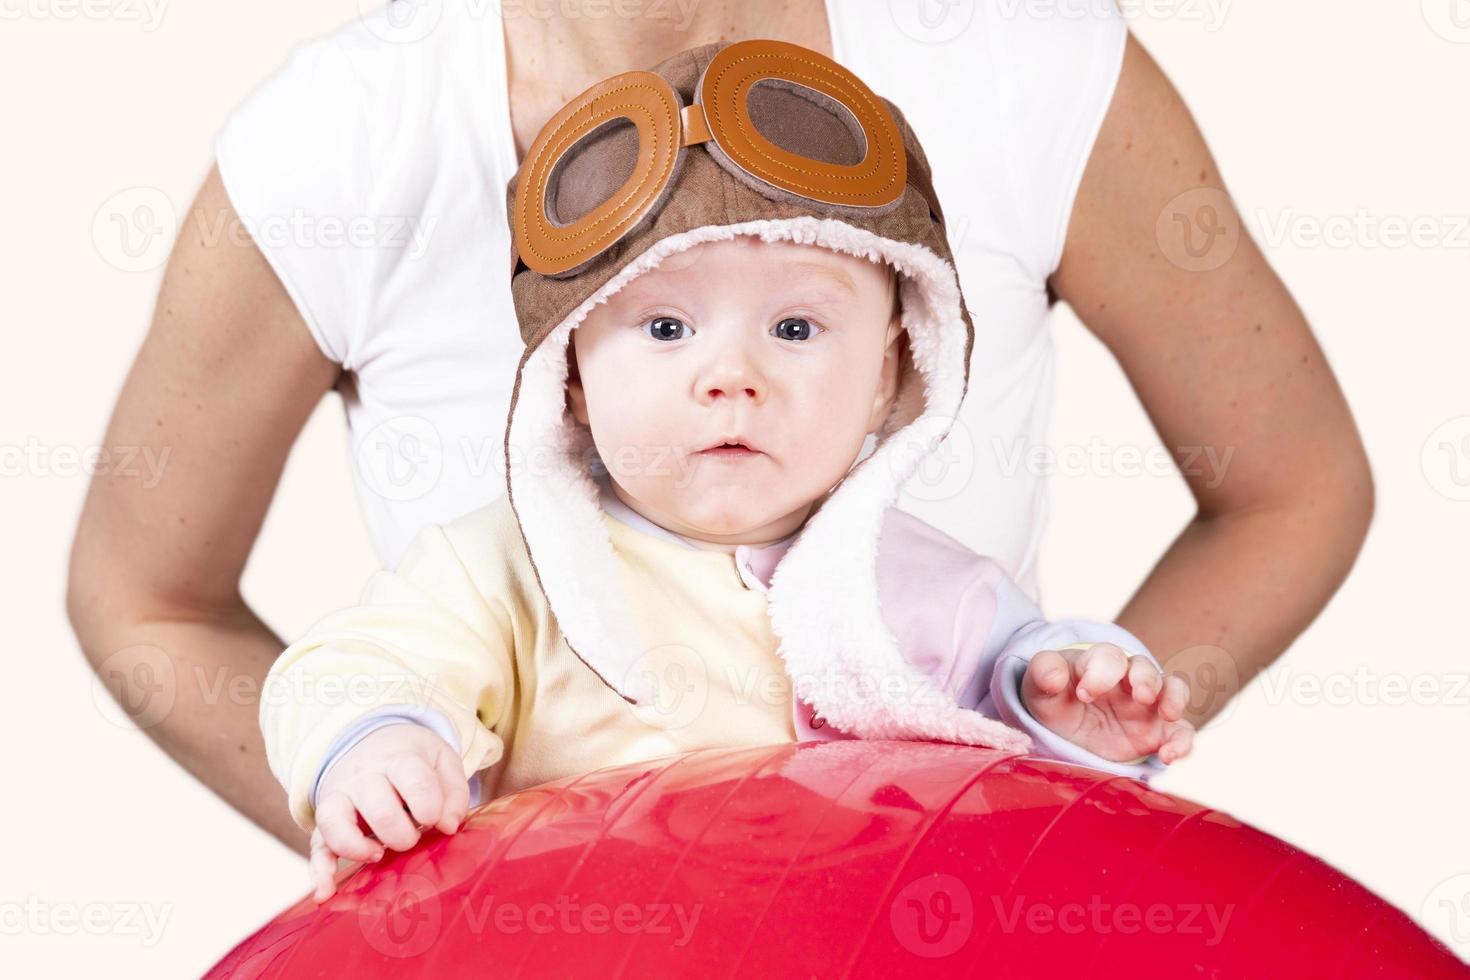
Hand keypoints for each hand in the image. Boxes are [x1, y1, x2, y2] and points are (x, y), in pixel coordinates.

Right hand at [308, 724, 470, 902]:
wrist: (371, 739)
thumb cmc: (414, 759)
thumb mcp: (442, 761)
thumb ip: (454, 792)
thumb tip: (448, 827)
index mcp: (398, 758)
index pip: (415, 781)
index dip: (430, 807)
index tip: (434, 818)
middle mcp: (363, 776)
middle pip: (379, 808)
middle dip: (402, 833)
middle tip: (412, 835)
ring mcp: (339, 796)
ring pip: (335, 822)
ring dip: (358, 847)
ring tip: (378, 854)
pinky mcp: (327, 820)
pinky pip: (316, 844)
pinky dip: (318, 871)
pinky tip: (324, 893)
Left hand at [1021, 643, 1194, 764]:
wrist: (1068, 735)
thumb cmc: (1057, 703)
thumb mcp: (1040, 689)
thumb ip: (1042, 674)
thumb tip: (1053, 675)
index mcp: (1098, 665)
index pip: (1108, 657)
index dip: (1101, 672)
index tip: (1084, 694)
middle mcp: (1128, 680)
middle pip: (1145, 668)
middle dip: (1146, 678)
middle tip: (1140, 695)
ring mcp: (1148, 706)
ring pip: (1173, 690)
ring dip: (1174, 698)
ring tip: (1168, 713)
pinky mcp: (1159, 733)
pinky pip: (1181, 733)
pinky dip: (1182, 743)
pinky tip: (1168, 756)